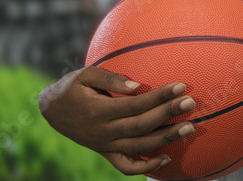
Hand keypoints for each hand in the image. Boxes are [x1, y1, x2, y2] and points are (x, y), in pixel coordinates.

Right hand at [38, 66, 195, 175]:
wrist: (51, 111)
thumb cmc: (71, 87)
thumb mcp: (85, 74)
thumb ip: (111, 78)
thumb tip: (137, 85)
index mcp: (99, 110)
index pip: (136, 105)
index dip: (159, 97)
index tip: (180, 86)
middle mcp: (103, 131)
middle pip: (142, 126)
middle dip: (169, 115)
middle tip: (190, 103)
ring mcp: (105, 145)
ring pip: (139, 147)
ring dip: (166, 139)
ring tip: (189, 128)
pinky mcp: (105, 152)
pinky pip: (126, 166)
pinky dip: (146, 167)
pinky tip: (166, 158)